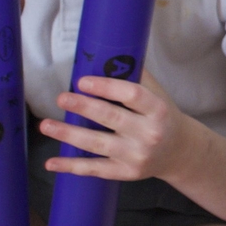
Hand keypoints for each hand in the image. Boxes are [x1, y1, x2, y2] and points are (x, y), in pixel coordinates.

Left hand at [40, 68, 202, 181]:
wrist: (180, 153)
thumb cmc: (162, 117)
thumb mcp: (158, 95)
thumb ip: (135, 76)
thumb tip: (105, 53)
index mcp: (158, 110)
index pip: (133, 95)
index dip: (107, 87)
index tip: (83, 81)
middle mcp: (149, 134)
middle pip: (112, 118)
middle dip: (84, 107)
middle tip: (61, 98)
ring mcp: (136, 156)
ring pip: (97, 144)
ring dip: (69, 134)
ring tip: (46, 125)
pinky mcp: (125, 173)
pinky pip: (95, 169)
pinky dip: (71, 166)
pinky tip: (51, 163)